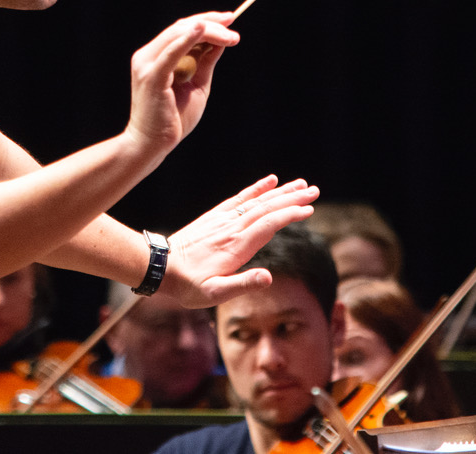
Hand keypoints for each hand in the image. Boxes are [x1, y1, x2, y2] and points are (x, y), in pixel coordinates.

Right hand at [122, 12, 238, 153]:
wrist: (152, 145)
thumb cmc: (173, 118)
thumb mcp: (197, 84)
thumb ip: (205, 62)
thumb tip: (221, 41)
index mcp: (155, 56)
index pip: (180, 29)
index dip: (206, 21)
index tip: (229, 19)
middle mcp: (146, 56)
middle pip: (180, 27)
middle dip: (210, 22)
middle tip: (234, 22)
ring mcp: (146, 65)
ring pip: (178, 34)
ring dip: (207, 31)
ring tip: (231, 36)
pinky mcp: (152, 77)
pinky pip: (171, 53)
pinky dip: (187, 39)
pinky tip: (202, 30)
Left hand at [161, 175, 318, 306]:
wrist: (160, 266)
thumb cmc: (189, 285)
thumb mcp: (215, 294)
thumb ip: (243, 284)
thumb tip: (269, 277)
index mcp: (237, 246)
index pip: (268, 225)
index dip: (289, 215)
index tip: (309, 209)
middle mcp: (232, 228)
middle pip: (267, 208)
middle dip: (292, 199)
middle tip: (315, 190)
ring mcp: (223, 220)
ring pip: (256, 201)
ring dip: (280, 191)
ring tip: (301, 184)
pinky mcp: (216, 216)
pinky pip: (240, 198)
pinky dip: (256, 188)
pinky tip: (270, 180)